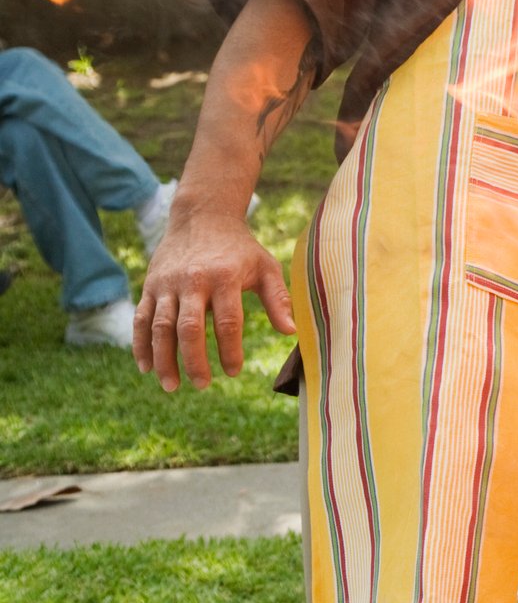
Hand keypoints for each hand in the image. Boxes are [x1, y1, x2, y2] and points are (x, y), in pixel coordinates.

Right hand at [135, 206, 295, 390]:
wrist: (202, 217)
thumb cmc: (240, 248)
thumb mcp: (265, 266)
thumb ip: (278, 299)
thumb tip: (291, 332)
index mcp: (224, 278)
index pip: (228, 322)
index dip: (230, 350)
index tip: (234, 372)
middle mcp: (193, 281)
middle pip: (189, 328)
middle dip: (194, 361)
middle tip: (203, 385)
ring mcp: (167, 284)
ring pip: (160, 327)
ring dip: (164, 360)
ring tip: (172, 386)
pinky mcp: (150, 286)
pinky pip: (141, 320)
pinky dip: (140, 345)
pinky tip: (146, 367)